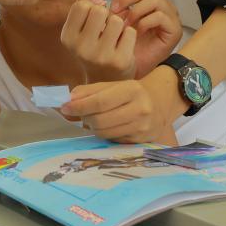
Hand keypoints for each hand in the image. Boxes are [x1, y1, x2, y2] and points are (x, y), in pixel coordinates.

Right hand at [60, 0, 135, 82]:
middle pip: (99, 10)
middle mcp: (81, 48)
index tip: (94, 17)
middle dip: (106, 15)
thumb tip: (97, 0)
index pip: (81, 5)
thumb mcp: (81, 27)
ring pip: (116, 20)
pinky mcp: (119, 62)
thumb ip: (83, 3)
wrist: (105, 79)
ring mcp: (100, 56)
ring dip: (118, 25)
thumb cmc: (93, 46)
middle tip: (105, 28)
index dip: (91, 6)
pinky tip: (122, 45)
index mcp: (68, 37)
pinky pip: (130, 32)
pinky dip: (129, 35)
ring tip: (114, 37)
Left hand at [61, 69, 180, 145]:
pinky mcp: (141, 140)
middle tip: (82, 115)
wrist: (160, 102)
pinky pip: (113, 140)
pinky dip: (105, 134)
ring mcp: (142, 127)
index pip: (100, 101)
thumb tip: (69, 100)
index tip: (65, 107)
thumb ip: (90, 91)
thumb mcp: (112, 85)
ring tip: (94, 120)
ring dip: (93, 127)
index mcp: (131, 90)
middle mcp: (140, 108)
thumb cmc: (131, 92)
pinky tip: (108, 126)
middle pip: (101, 120)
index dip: (80, 106)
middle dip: (85, 118)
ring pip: (105, 133)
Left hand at [111, 0, 182, 76]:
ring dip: (135, 10)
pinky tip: (135, 32)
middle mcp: (166, 6)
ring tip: (124, 24)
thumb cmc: (125, 41)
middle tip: (115, 11)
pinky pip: (159, 16)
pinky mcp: (175, 31)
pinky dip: (143, 22)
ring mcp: (172, 18)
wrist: (131, 65)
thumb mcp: (118, 15)